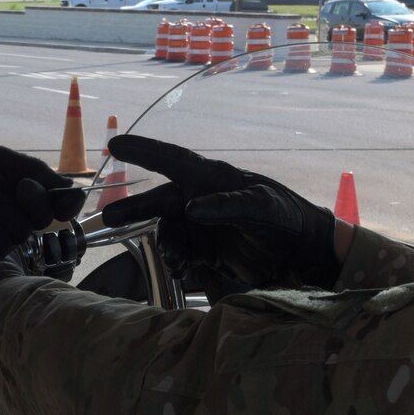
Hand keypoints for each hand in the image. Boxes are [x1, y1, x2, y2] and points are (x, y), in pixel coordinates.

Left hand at [0, 147, 87, 260]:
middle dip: (34, 199)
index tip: (65, 196)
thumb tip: (68, 187)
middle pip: (47, 217)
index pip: (64, 204)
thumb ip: (34, 169)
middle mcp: (22, 218)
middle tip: (18, 187)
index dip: (69, 202)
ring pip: (22, 229)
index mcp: (30, 195)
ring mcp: (6, 237)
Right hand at [100, 134, 339, 289]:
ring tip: (181, 261)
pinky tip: (188, 271)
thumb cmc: (287, 218)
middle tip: (108, 218)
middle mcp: (202, 200)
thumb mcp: (263, 207)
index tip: (115, 144)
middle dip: (134, 210)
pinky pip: (181, 256)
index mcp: (213, 180)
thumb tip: (191, 208)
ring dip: (168, 246)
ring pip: (168, 233)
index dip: (143, 151)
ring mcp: (203, 227)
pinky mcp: (207, 252)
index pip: (172, 161)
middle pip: (159, 202)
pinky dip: (179, 263)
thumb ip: (228, 205)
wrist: (305, 253)